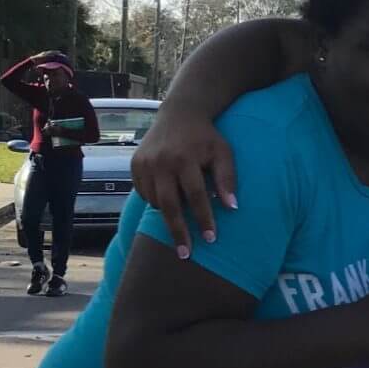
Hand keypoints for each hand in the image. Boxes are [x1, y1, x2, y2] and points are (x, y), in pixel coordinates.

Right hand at [131, 115, 237, 255]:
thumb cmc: (206, 137)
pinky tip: (168, 200)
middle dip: (177, 231)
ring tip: (180, 221)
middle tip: (185, 254)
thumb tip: (233, 208)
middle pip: (169, 204)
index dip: (204, 218)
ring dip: (168, 215)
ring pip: (155, 201)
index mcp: (185, 158)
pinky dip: (156, 202)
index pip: (196, 195)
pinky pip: (144, 193)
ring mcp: (144, 164)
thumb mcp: (223, 153)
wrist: (180, 113)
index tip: (210, 239)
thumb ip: (227, 179)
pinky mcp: (135, 165)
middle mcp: (161, 162)